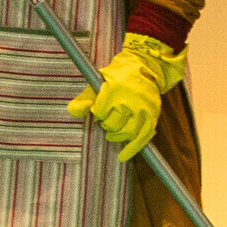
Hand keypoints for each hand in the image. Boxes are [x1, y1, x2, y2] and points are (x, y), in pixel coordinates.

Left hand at [64, 33, 183, 162]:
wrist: (144, 69)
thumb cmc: (115, 80)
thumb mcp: (96, 86)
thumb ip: (83, 99)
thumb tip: (73, 112)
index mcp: (115, 89)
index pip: (100, 112)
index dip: (98, 113)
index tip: (100, 108)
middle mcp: (131, 100)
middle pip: (113, 124)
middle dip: (108, 124)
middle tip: (108, 118)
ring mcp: (144, 109)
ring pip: (127, 133)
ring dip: (117, 134)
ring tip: (114, 130)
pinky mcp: (153, 116)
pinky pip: (143, 137)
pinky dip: (132, 148)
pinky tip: (123, 157)